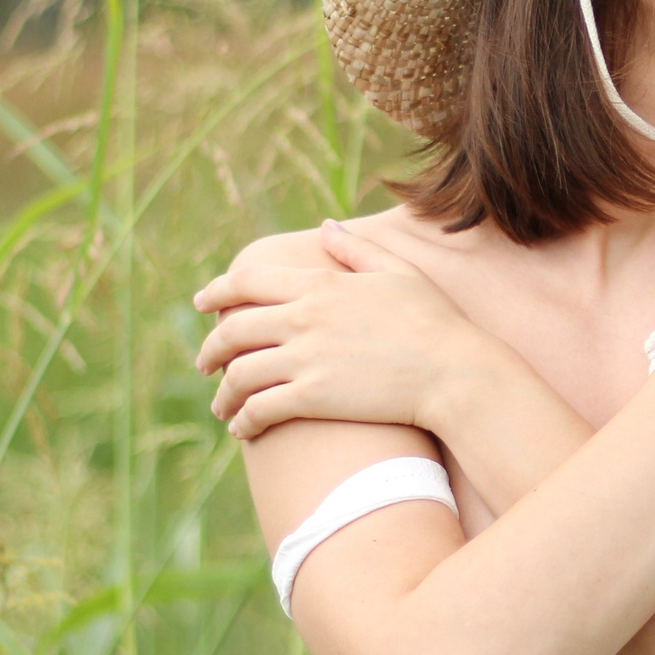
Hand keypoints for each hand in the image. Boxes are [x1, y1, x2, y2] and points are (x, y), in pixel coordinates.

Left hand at [192, 221, 500, 438]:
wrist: (454, 373)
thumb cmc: (435, 321)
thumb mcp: (398, 272)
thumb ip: (356, 248)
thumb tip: (325, 226)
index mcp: (319, 284)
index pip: (247, 282)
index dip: (215, 291)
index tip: (200, 303)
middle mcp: (303, 318)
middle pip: (233, 330)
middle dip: (211, 348)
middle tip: (205, 363)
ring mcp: (305, 359)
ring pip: (239, 374)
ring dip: (224, 392)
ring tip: (222, 406)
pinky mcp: (313, 398)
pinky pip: (259, 409)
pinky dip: (244, 419)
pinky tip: (243, 428)